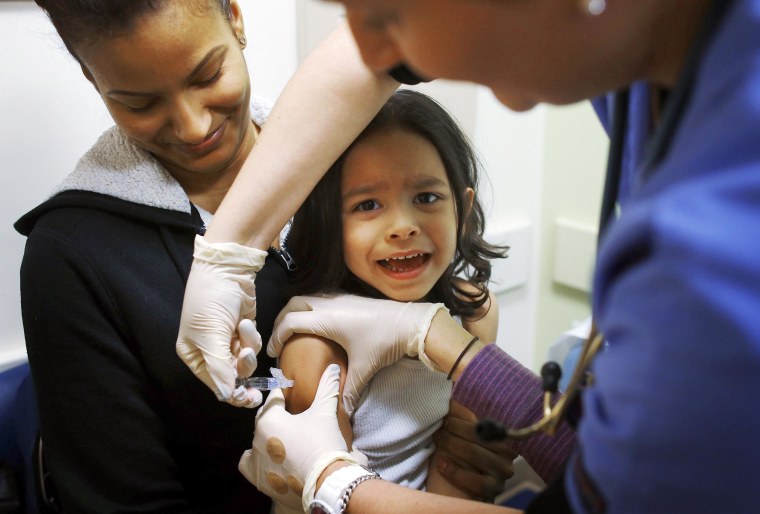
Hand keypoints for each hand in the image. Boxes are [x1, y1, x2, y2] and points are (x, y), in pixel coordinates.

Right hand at [176, 235, 266, 407]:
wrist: (228, 270)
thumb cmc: (211, 301)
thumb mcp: (211, 335)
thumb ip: (219, 368)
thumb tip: (227, 397)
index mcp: (193, 355)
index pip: (215, 384)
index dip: (232, 393)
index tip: (249, 398)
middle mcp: (209, 351)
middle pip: (232, 376)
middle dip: (242, 368)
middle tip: (251, 366)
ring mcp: (227, 341)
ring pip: (245, 361)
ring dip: (247, 348)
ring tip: (243, 328)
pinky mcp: (243, 331)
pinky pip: (252, 345)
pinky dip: (251, 336)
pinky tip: (245, 321)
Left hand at [239, 364, 356, 511]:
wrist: (326, 482)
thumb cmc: (323, 442)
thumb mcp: (325, 412)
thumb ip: (327, 387)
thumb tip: (333, 368)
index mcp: (268, 420)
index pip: (273, 398)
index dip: (283, 393)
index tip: (289, 391)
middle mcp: (256, 439)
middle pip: (264, 419)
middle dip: (276, 416)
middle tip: (293, 417)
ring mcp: (256, 461)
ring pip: (256, 441)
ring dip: (266, 438)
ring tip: (284, 439)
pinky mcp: (259, 480)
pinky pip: (249, 464)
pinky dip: (256, 460)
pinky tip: (270, 459)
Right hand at [267, 294, 446, 414]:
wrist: (412, 323)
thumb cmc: (385, 342)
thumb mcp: (365, 368)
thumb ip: (349, 390)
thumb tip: (342, 412)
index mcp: (327, 319)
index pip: (290, 323)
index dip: (276, 336)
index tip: (272, 352)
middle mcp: (330, 304)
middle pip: (294, 303)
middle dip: (281, 319)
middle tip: (278, 337)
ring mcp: (341, 298)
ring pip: (308, 297)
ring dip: (296, 310)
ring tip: (293, 330)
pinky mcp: (351, 297)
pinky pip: (322, 297)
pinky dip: (311, 308)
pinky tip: (317, 323)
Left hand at [433, 401, 517, 501]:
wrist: (460, 489)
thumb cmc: (462, 453)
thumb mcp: (465, 433)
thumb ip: (464, 414)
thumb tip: (451, 388)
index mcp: (504, 435)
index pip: (488, 420)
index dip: (466, 415)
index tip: (447, 409)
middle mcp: (508, 454)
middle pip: (481, 436)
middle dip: (456, 428)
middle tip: (440, 424)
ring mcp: (502, 473)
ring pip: (476, 455)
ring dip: (453, 445)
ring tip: (438, 438)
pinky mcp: (493, 490)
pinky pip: (476, 481)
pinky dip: (456, 471)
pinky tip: (441, 463)